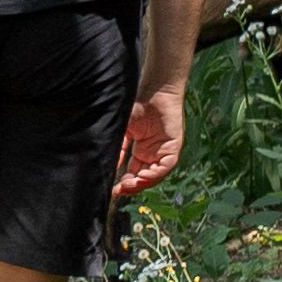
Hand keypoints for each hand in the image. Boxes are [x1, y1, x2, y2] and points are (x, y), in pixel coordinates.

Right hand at [114, 79, 186, 201]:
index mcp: (140, 150)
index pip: (133, 172)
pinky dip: (155, 174)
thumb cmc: (135, 105)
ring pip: (155, 175)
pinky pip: (166, 166)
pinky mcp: (174, 147)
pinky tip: (143, 177)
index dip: (124, 183)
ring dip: (143, 183)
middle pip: (143, 176)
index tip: (112, 189)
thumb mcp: (122, 131)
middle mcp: (153, 153)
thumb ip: (116, 148)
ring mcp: (164, 150)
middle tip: (119, 191)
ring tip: (129, 186)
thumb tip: (108, 165)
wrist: (152, 90)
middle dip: (132, 186)